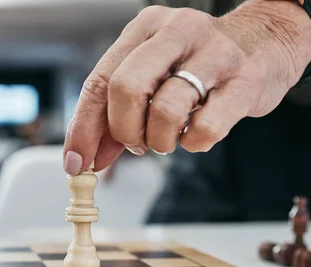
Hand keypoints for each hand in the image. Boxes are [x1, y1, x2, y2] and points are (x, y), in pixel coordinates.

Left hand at [63, 0, 310, 174]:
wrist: (266, 43)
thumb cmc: (197, 65)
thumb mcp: (152, 76)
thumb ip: (116, 114)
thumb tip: (87, 157)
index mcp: (145, 29)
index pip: (99, 81)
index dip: (83, 128)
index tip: (76, 161)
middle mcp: (177, 33)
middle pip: (125, 90)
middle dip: (123, 131)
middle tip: (135, 144)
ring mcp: (214, 55)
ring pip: (164, 111)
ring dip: (158, 141)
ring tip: (168, 137)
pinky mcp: (244, 82)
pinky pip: (204, 128)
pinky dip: (193, 143)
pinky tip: (196, 134)